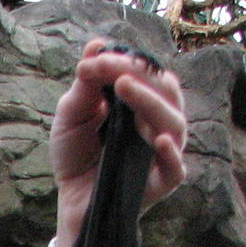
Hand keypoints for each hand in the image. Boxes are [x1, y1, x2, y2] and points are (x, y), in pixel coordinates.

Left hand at [49, 39, 188, 238]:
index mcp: (142, 102)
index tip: (96, 60)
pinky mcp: (159, 184)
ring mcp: (162, 154)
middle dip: (141, 75)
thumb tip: (97, 45)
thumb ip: (84, 85)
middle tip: (114, 70)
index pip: (147, 73)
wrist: (70, 201)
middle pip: (167, 92)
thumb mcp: (71, 116)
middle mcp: (158, 123)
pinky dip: (170, 154)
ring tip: (124, 87)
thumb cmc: (76, 155)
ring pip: (174, 124)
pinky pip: (175, 169)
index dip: (126, 61)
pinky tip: (158, 140)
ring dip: (151, 102)